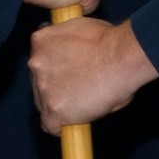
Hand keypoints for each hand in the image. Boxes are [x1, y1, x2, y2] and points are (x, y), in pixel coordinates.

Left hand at [28, 16, 158, 134]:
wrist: (122, 58)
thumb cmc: (111, 43)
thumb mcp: (79, 31)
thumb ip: (66, 47)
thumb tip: (70, 59)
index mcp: (41, 41)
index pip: (38, 61)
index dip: (53, 70)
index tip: (65, 76)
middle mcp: (36, 64)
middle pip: (38, 83)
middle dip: (55, 87)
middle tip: (77, 89)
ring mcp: (43, 89)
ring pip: (43, 105)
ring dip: (59, 105)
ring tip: (83, 103)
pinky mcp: (53, 111)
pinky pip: (50, 126)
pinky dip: (61, 127)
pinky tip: (74, 122)